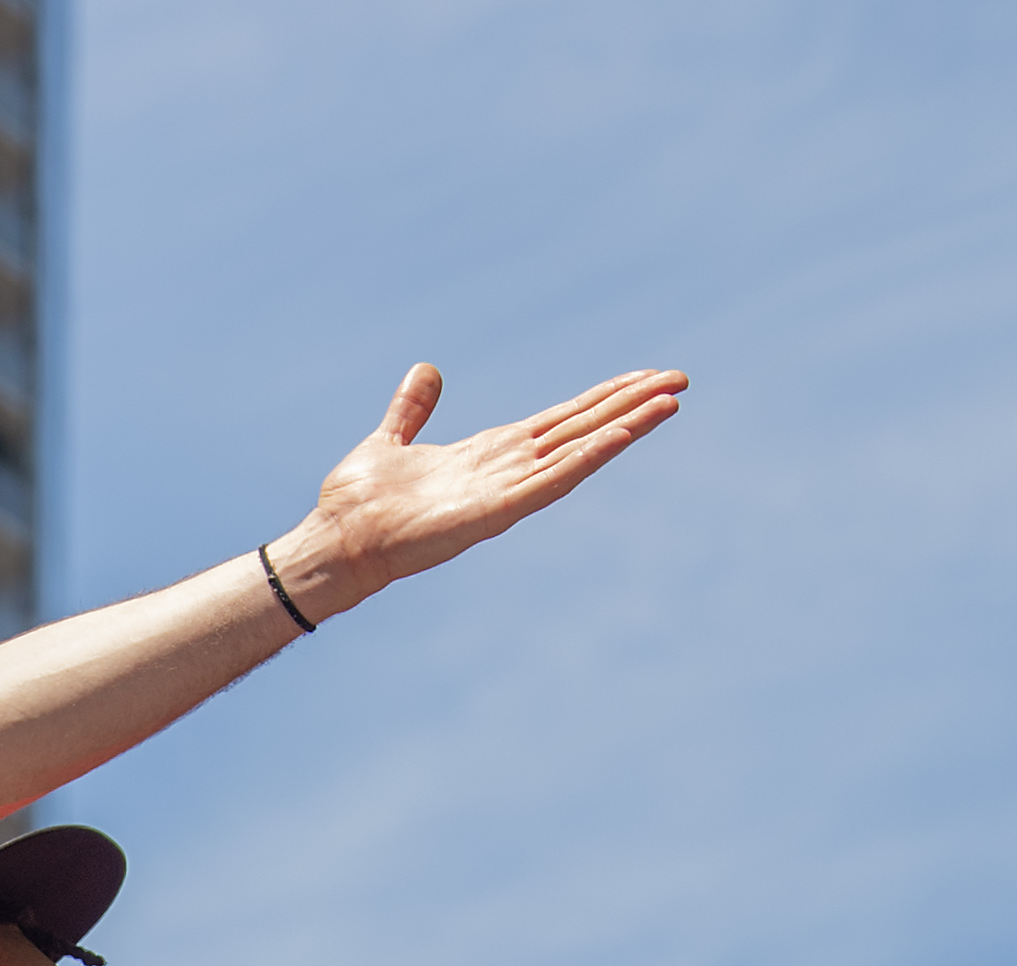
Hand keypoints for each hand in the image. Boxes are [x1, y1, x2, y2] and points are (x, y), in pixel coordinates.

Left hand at [283, 363, 685, 612]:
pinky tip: (621, 436)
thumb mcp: (390, 442)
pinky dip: (586, 458)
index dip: (602, 398)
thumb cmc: (358, 504)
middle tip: (680, 380)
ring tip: (670, 402)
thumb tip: (425, 371)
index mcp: (490, 453)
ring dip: (624, 427)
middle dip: (629, 405)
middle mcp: (506, 470)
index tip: (644, 378)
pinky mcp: (494, 512)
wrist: (335, 542)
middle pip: (582, 429)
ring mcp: (505, 491)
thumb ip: (411, 411)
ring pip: (578, 452)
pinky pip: (550, 481)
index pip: (560, 419)